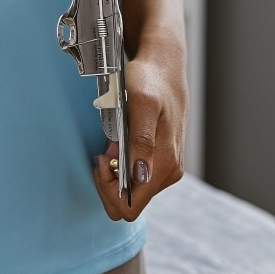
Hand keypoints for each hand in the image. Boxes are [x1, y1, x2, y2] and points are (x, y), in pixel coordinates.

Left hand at [92, 40, 186, 220]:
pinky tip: (120, 143)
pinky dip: (120, 165)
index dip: (110, 189)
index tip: (105, 157)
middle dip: (109, 181)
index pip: (130, 206)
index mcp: (165, 166)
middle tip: (107, 149)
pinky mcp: (159, 161)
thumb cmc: (150, 81)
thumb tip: (141, 175)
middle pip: (128, 203)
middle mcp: (168, 172)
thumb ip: (141, 141)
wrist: (163, 67)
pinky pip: (134, 178)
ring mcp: (165, 168)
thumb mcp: (141, 104)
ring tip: (114, 142)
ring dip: (114, 171)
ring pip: (130, 192)